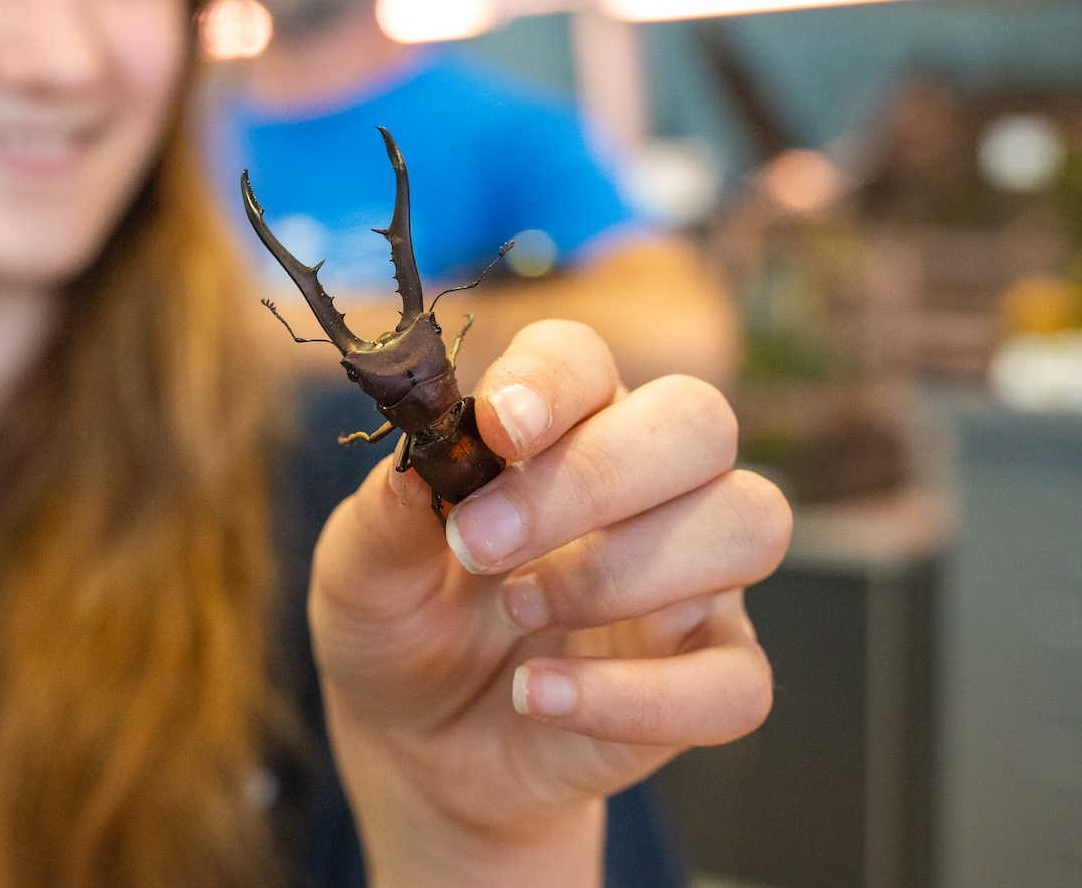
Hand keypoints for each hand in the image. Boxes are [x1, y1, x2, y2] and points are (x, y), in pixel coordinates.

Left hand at [308, 320, 790, 887]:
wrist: (413, 745)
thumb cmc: (398, 623)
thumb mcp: (359, 571)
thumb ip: (385, 514)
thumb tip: (412, 463)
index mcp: (559, 425)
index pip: (585, 361)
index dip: (552, 382)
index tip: (498, 426)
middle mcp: (646, 483)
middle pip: (696, 422)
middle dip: (595, 477)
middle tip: (482, 544)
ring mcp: (692, 579)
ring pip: (748, 524)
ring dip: (627, 569)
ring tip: (518, 612)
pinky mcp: (709, 675)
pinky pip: (737, 681)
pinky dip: (639, 697)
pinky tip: (541, 698)